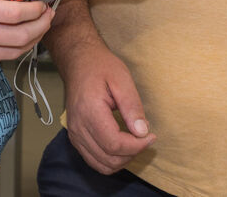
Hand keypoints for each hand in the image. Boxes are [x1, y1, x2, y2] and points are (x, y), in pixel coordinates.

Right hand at [0, 0, 52, 66]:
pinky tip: (15, 36)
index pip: (14, 13)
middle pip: (18, 37)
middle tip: (49, 15)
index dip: (37, 9)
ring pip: (10, 52)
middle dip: (41, 27)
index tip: (45, 1)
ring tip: (38, 26)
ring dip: (31, 40)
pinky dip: (10, 48)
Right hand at [58, 39, 154, 173]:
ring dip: (122, 160)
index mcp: (89, 111)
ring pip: (101, 164)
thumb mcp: (122, 80)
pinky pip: (93, 160)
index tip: (151, 136)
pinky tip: (122, 146)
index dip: (136, 146)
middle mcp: (78, 127)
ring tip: (135, 143)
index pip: (114, 144)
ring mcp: (74, 134)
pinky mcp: (75, 137)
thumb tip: (142, 132)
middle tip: (145, 138)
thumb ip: (132, 107)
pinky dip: (110, 160)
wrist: (79, 62)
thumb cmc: (101, 67)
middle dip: (132, 153)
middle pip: (108, 158)